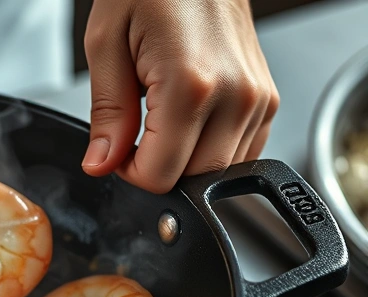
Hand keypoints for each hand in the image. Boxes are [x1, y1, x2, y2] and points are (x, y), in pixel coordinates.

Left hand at [81, 0, 279, 192]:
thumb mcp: (106, 45)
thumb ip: (107, 114)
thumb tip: (101, 164)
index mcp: (192, 84)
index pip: (160, 175)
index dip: (129, 173)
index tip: (117, 149)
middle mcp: (236, 95)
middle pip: (194, 180)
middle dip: (157, 169)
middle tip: (134, 133)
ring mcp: (258, 98)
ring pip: (219, 171)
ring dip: (184, 159)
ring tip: (161, 115)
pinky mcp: (268, 99)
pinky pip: (240, 151)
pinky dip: (209, 149)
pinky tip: (188, 118)